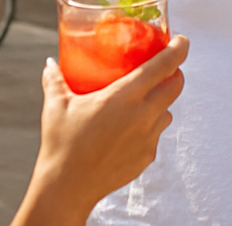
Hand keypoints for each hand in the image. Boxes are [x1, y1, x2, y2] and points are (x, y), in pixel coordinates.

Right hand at [22, 36, 188, 222]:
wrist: (66, 189)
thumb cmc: (61, 144)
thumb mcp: (56, 106)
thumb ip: (55, 79)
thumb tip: (50, 63)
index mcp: (125, 96)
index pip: (165, 65)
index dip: (179, 49)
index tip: (181, 40)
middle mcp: (143, 115)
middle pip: (176, 85)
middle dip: (174, 73)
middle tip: (163, 68)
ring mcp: (148, 138)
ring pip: (167, 111)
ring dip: (160, 102)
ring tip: (141, 102)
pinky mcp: (147, 157)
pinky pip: (155, 135)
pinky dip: (148, 128)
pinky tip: (128, 131)